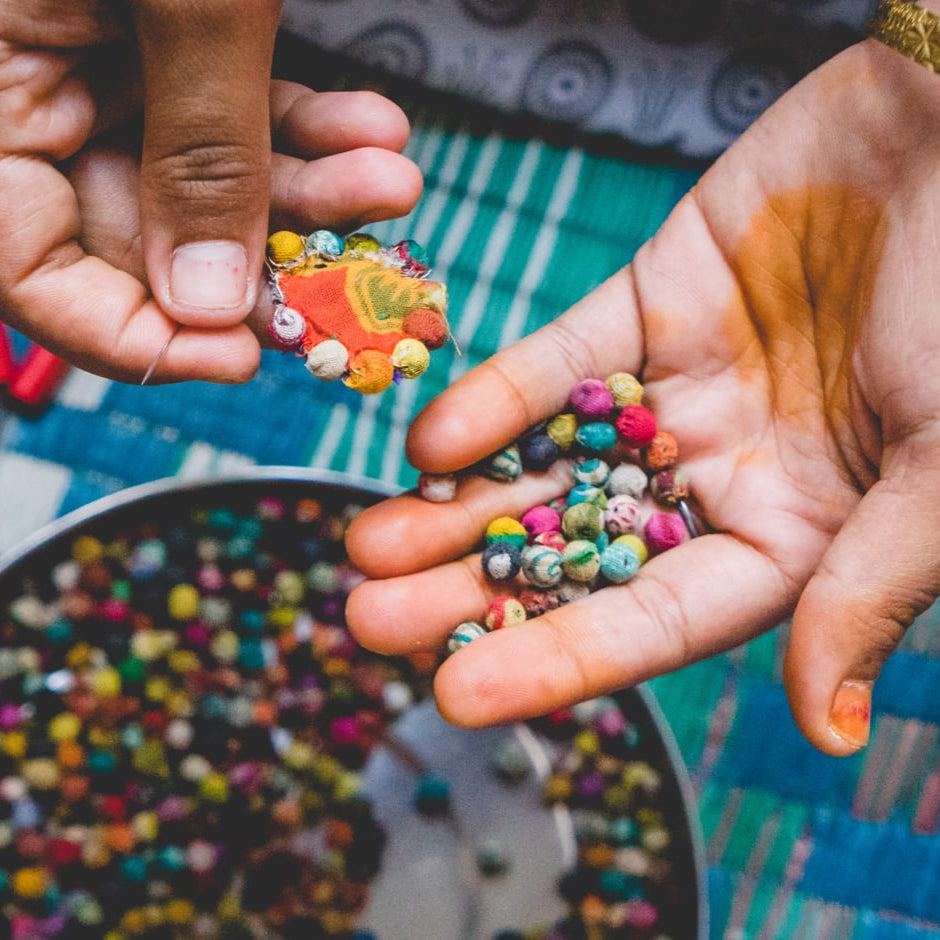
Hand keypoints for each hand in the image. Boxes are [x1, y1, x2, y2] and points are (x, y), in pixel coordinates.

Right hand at [0, 0, 421, 382]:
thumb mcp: (179, 2)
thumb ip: (198, 149)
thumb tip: (214, 304)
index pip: (32, 275)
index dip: (136, 337)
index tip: (241, 358)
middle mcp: (42, 102)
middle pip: (146, 238)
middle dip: (265, 261)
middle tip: (350, 285)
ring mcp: (104, 74)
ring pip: (214, 181)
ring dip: (314, 195)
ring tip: (391, 183)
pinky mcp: (167, 45)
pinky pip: (240, 113)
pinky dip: (310, 130)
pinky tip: (375, 131)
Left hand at [346, 34, 939, 755]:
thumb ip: (870, 588)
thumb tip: (829, 728)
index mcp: (793, 534)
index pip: (655, 621)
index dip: (554, 659)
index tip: (452, 693)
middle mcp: (723, 475)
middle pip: (577, 550)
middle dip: (474, 587)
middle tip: (367, 620)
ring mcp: (679, 392)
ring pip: (549, 464)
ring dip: (457, 505)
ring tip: (365, 546)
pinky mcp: (647, 308)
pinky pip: (561, 364)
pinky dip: (498, 399)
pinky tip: (429, 443)